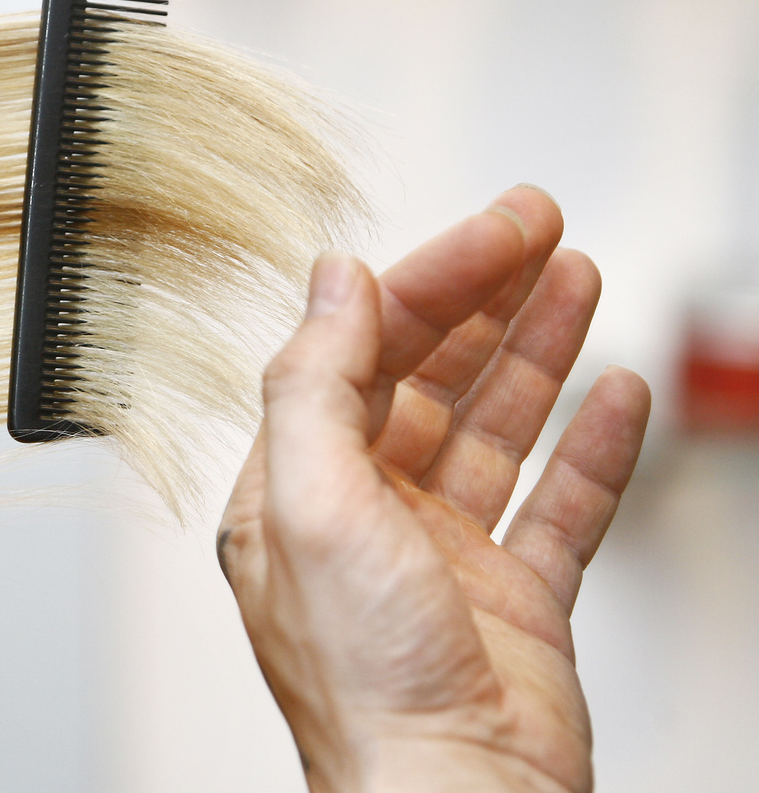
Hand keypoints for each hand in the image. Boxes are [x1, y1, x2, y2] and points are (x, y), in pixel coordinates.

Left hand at [217, 187, 650, 792]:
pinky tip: (616, 393)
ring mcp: (444, 557)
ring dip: (537, 350)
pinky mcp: (516, 600)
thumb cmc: (364, 683)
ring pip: (496, 426)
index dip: (423, 283)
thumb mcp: (311, 506)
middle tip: (540, 228)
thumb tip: (328, 282)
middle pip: (429, 376)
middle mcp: (365, 517)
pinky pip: (560, 504)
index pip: (358, 354)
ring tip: (579, 277)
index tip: (483, 233)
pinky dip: (590, 448)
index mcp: (296, 491)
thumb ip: (315, 385)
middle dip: (485, 297)